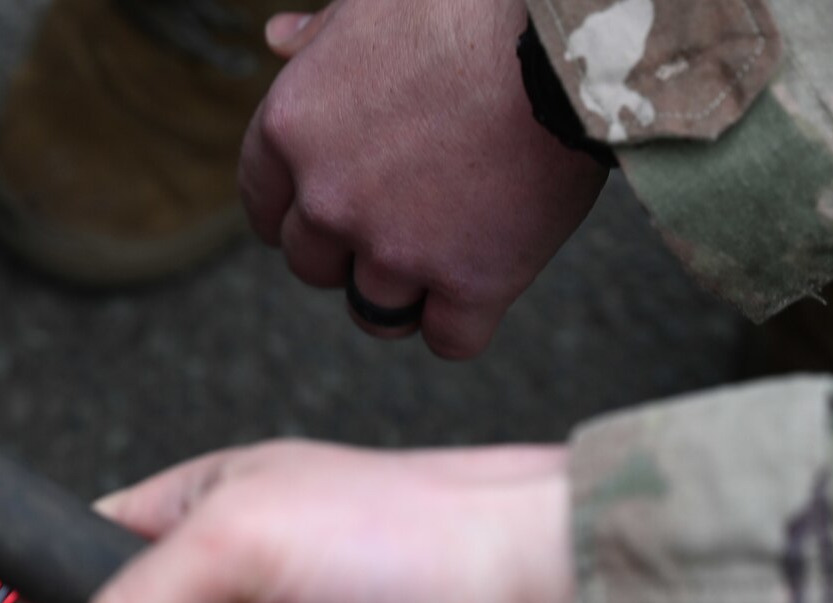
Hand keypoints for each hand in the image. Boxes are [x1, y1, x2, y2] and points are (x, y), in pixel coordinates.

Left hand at [241, 0, 607, 358]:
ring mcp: (397, 248)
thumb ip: (322, 34)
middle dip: (350, 252)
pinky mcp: (471, 282)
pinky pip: (448, 338)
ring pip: (376, 312)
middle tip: (403, 219)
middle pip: (315, 266)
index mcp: (292, 129)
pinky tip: (483, 287)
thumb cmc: (473, 0)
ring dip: (403, 292)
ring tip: (445, 256)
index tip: (326, 210)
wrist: (570, 31)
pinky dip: (462, 322)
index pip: (263, 204)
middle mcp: (329, 200)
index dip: (295, 212)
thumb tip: (278, 41)